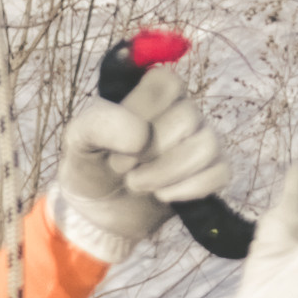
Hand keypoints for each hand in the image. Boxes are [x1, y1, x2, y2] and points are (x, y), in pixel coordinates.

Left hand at [47, 72, 231, 264]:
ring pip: (206, 146)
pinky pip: (220, 172)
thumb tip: (142, 135)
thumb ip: (99, 123)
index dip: (139, 117)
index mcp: (151, 90)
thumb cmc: (91, 167)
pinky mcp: (212, 169)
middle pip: (187, 118)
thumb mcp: (78, 140)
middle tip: (123, 168)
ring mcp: (200, 138)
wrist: (99, 213)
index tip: (115, 143)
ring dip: (166, 174)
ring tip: (139, 183)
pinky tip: (163, 195)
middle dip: (148, 153)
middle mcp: (182, 108)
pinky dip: (187, 190)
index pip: (166, 84)